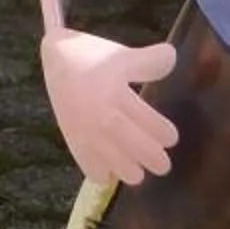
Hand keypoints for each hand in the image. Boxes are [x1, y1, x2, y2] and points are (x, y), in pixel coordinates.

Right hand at [42, 28, 180, 185]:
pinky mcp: (73, 141)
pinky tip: (112, 168)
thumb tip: (173, 58)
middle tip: (162, 163)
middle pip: (137, 149)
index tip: (170, 138)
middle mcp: (101, 118)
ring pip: (117, 166)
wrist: (56, 59)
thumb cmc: (93, 57)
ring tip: (138, 168)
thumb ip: (150, 62)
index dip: (165, 134)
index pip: (150, 123)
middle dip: (155, 159)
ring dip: (132, 171)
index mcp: (116, 95)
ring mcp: (86, 133)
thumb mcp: (123, 55)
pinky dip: (105, 174)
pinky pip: (92, 170)